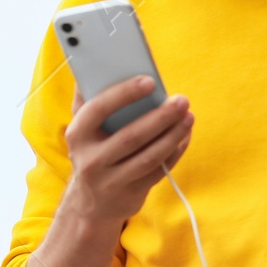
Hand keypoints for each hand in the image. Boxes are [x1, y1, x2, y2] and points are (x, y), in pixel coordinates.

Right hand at [23, 78, 193, 266]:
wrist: (90, 204)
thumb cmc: (92, 151)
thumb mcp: (82, 127)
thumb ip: (87, 97)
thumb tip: (94, 63)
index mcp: (78, 135)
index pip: (99, 109)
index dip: (125, 94)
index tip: (150, 81)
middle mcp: (92, 160)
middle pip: (132, 136)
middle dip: (161, 116)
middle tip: (182, 100)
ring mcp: (112, 180)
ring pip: (149, 156)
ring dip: (173, 135)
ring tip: (188, 117)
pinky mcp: (132, 194)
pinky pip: (158, 170)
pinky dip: (175, 152)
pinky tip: (184, 136)